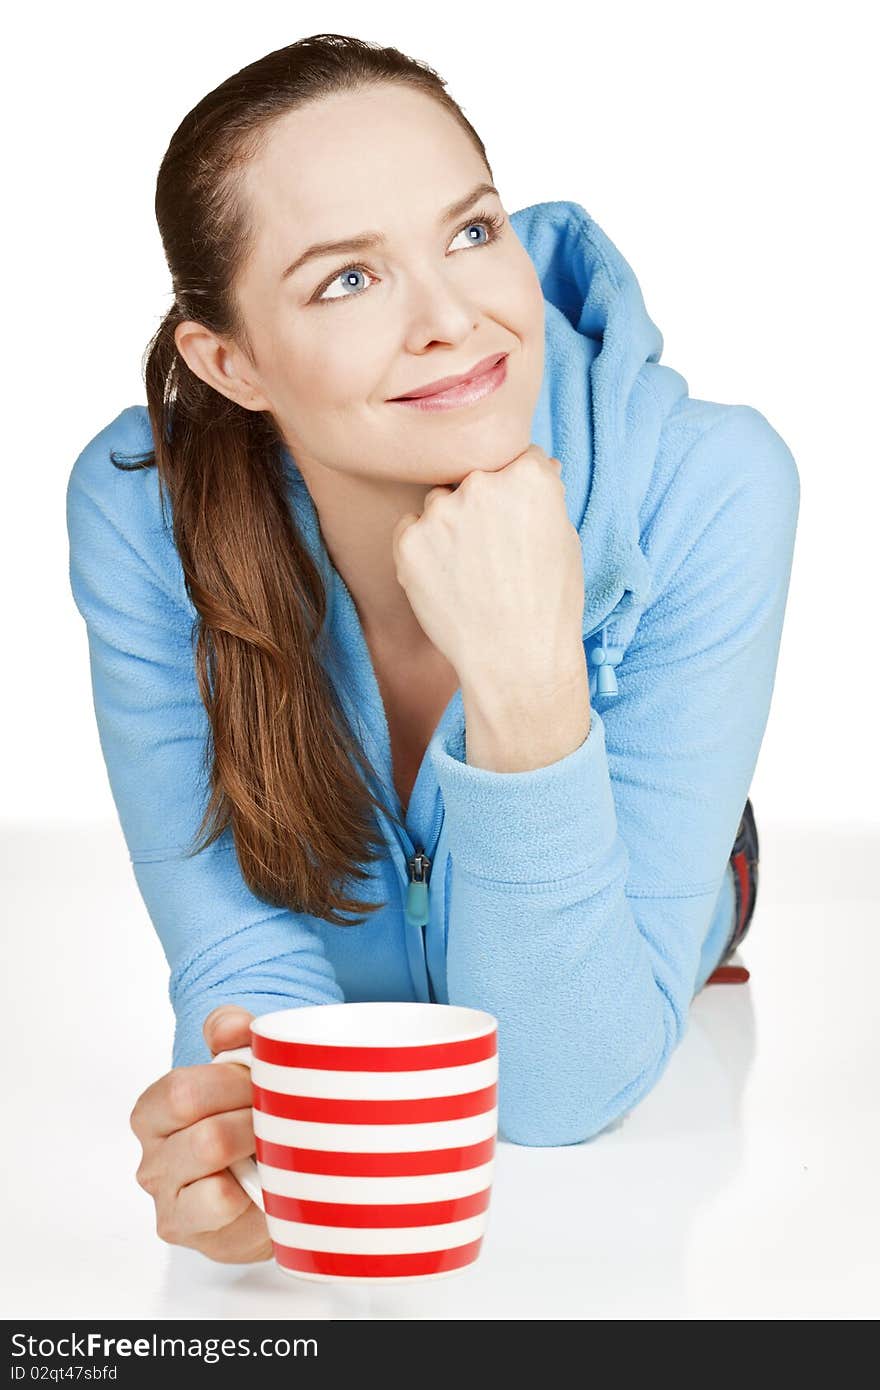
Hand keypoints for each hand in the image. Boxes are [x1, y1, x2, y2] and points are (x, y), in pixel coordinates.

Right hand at [129, 1006, 271, 1264]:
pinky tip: (279, 1183)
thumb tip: (232, 1026)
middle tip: (285, 1113)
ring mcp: (175, 1209)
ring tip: (284, 1146)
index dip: (233, 1083)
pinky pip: (240, 1228)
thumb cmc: (245, 1109)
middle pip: (206, 1140)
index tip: (265, 1078)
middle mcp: (154, 1164)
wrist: (262, 1166)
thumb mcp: (238, 1060)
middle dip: (257, 1123)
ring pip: (217, 1190)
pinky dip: (264, 1200)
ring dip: (263, 1163)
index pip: (182, 1093)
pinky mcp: (206, 1243)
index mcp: (152, 1113)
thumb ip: (230, 1032)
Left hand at [391, 445, 584, 695]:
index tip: (518, 521)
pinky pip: (410, 531)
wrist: (516, 660)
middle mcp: (481, 484)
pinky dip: (423, 551)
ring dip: (449, 527)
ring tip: (471, 573)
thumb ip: (542, 496)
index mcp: (528, 477)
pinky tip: (448, 582)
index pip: (516, 459)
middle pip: (473, 479)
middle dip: (481, 507)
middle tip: (494, 554)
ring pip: (439, 505)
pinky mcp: (408, 541)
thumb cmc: (549, 605)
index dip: (518, 492)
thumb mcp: (564, 540)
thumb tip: (534, 464)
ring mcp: (440, 512)